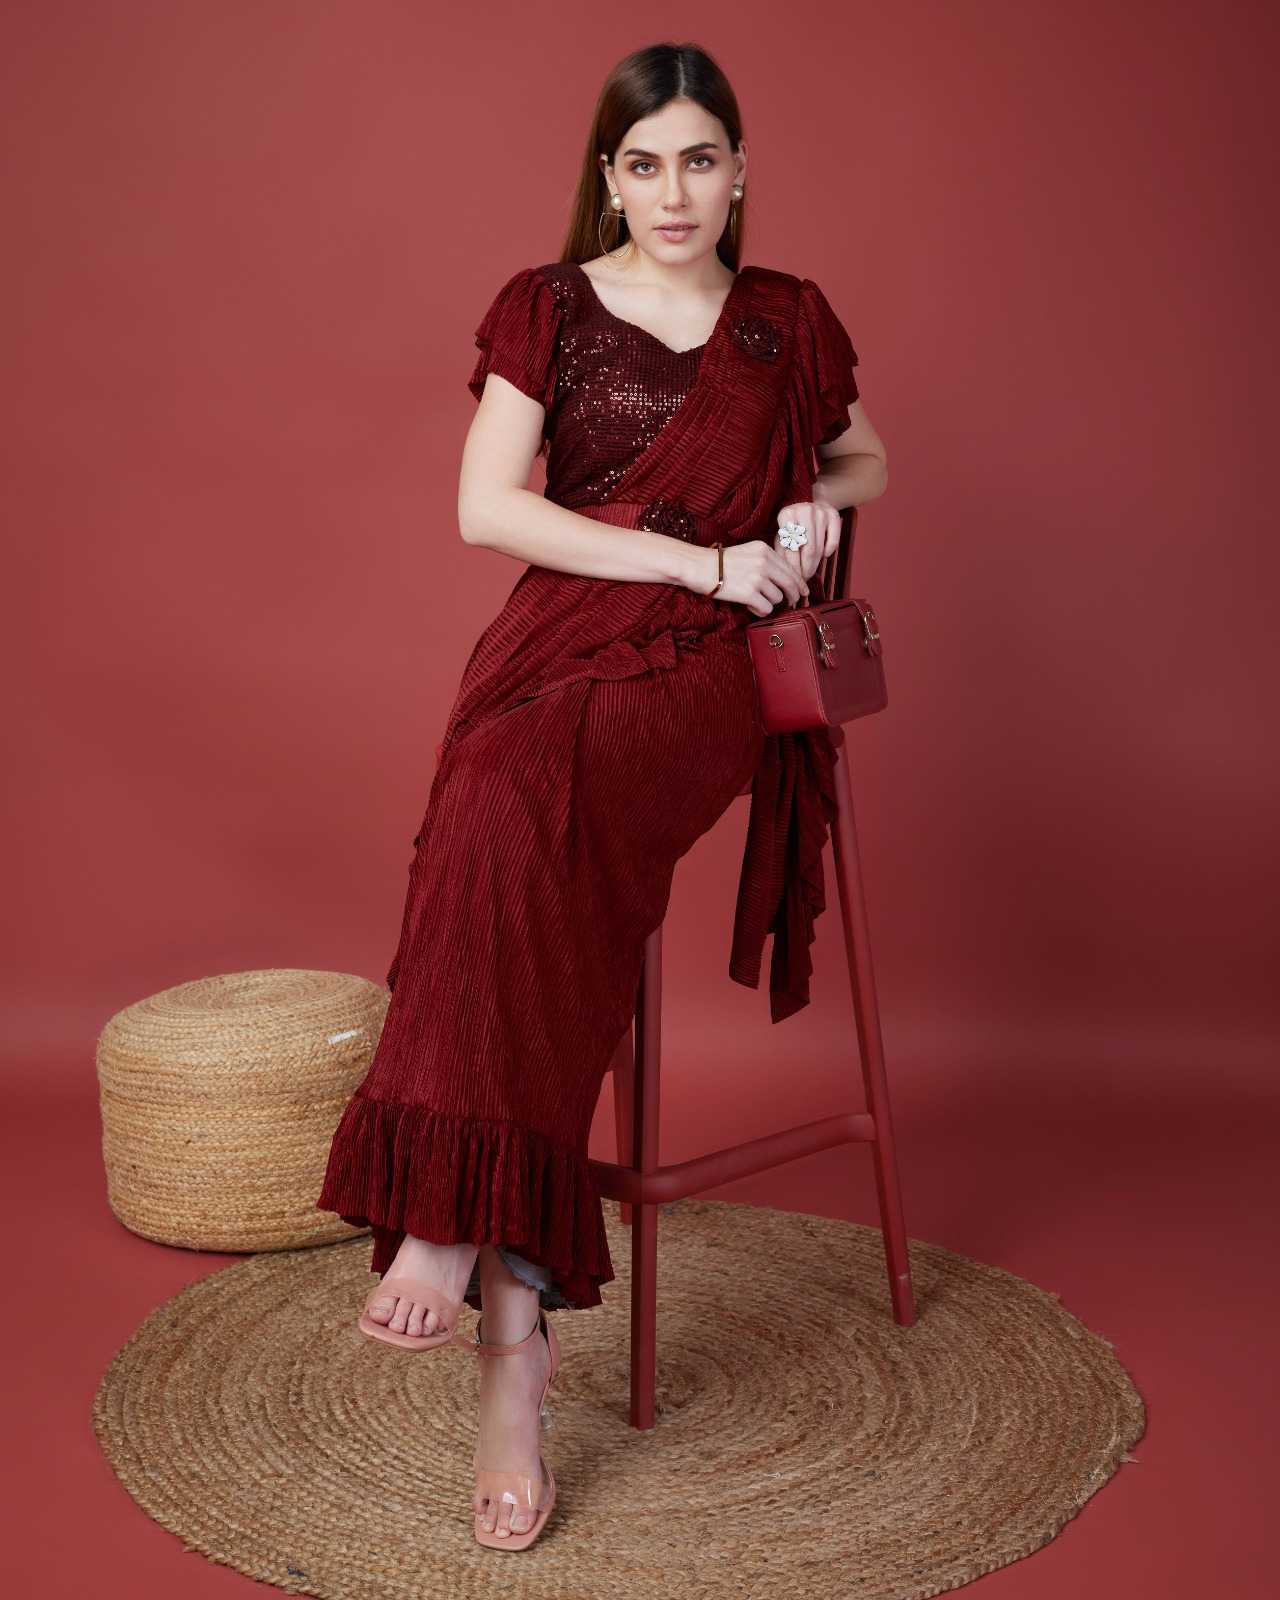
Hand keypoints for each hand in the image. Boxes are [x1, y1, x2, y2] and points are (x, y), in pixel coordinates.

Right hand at [691, 538, 808, 617]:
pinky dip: (760, 610)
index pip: (791, 569)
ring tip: (754, 599)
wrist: (699, 567)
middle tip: (792, 603)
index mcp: (765, 550)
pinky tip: (750, 605)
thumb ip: (767, 562)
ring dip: (768, 602)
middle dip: (793, 596)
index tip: (803, 592)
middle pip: (790, 584)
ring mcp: (757, 578)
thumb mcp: (748, 552)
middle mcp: (764, 562)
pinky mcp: (749, 593)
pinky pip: (766, 608)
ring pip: (778, 598)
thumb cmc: (720, 563)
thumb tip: (786, 581)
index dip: (800, 583)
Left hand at [774, 501, 841, 587]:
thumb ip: (782, 553)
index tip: (794, 579)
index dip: (794, 567)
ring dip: (816, 564)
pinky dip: (828, 552)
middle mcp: (804, 511)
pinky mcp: (834, 515)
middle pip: (808, 549)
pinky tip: (823, 556)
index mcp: (786, 515)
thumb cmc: (791, 526)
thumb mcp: (781, 536)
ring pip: (820, 548)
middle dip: (806, 569)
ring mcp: (820, 512)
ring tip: (810, 572)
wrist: (806, 505)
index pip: (791, 548)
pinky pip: (833, 542)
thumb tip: (787, 575)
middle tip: (804, 579)